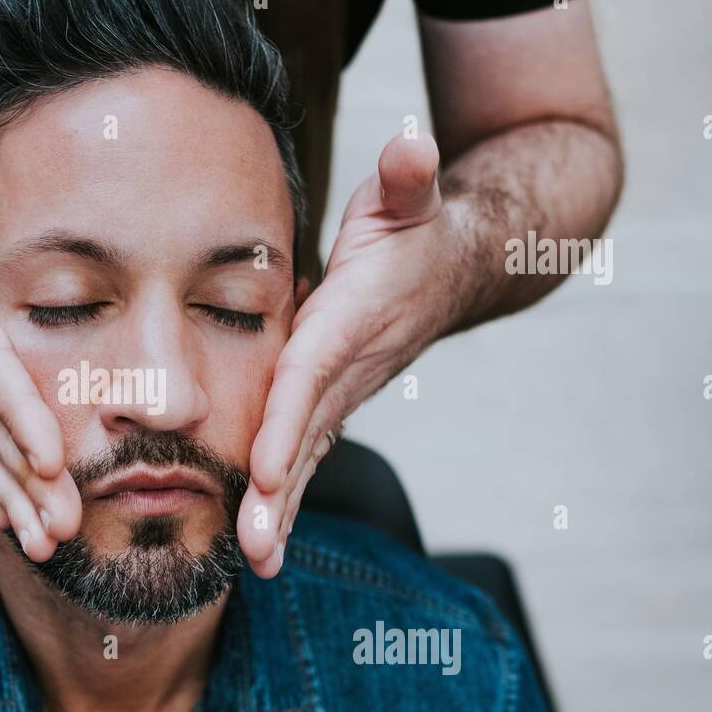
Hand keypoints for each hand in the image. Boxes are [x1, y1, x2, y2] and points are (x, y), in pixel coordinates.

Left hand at [238, 132, 461, 576]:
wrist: (458, 270)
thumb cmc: (416, 229)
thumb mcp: (410, 195)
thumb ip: (407, 179)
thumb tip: (413, 146)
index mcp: (353, 322)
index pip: (314, 377)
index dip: (291, 422)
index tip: (268, 472)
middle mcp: (349, 369)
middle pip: (309, 437)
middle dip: (284, 495)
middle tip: (254, 550)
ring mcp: (345, 394)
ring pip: (309, 460)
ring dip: (283, 514)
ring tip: (253, 564)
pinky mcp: (335, 404)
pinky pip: (307, 457)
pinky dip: (285, 503)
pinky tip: (258, 544)